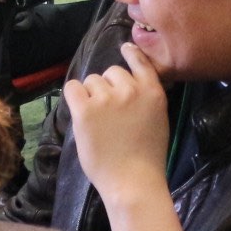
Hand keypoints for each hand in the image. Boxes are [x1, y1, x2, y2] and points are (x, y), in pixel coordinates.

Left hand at [64, 41, 171, 203]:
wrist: (133, 182)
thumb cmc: (147, 159)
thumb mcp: (158, 119)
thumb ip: (145, 99)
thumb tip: (128, 86)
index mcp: (152, 92)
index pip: (140, 61)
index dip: (130, 53)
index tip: (125, 49)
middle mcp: (130, 89)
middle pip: (110, 72)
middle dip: (107, 87)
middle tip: (109, 111)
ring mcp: (106, 98)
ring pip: (91, 81)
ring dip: (91, 95)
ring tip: (97, 119)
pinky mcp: (85, 110)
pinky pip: (72, 88)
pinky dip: (74, 97)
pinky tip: (79, 111)